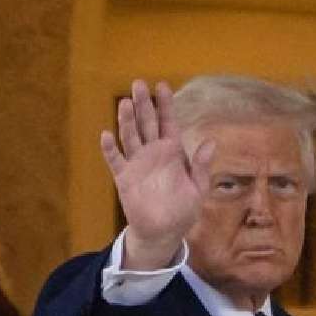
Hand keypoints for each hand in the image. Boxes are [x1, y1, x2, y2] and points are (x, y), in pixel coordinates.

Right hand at [101, 79, 214, 269]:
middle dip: (143, 104)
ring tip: (124, 103)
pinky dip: (110, 148)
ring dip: (126, 120)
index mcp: (173, 152)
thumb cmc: (183, 210)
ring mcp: (137, 163)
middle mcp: (153, 153)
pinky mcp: (124, 178)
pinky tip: (106, 135)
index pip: (168, 122)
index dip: (165, 104)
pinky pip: (116, 160)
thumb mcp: (198, 189)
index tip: (162, 85)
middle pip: (146, 123)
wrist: (163, 231)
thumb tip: (210, 143)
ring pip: (130, 136)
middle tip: (138, 83)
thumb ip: (201, 166)